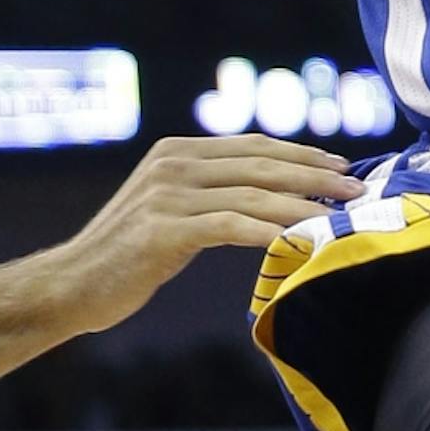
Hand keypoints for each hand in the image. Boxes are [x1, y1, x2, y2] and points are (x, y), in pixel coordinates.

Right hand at [55, 137, 360, 331]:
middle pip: (260, 164)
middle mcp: (173, 164)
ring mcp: (166, 195)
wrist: (72, 284)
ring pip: (252, 194)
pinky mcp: (163, 230)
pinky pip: (230, 226)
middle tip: (357, 187)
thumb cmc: (126, 256)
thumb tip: (268, 197)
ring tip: (339, 214)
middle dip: (314, 175)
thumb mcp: (170, 211)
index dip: (301, 153)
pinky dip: (270, 232)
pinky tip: (300, 241)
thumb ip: (209, 194)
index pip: (253, 146)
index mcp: (177, 153)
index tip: (341, 165)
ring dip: (303, 204)